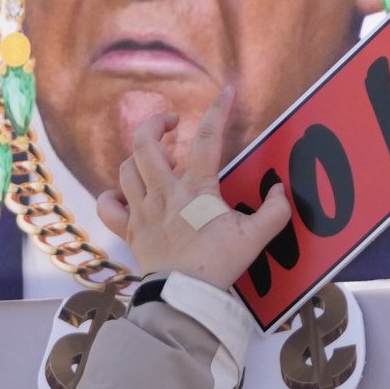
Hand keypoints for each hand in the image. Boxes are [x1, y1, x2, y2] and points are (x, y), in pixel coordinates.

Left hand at [96, 88, 289, 288]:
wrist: (186, 296)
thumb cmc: (220, 265)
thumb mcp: (255, 237)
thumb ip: (275, 211)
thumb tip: (281, 190)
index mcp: (197, 189)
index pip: (207, 138)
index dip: (217, 110)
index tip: (226, 92)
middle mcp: (164, 193)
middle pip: (144, 144)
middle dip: (155, 124)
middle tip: (171, 124)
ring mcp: (143, 211)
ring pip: (126, 169)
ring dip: (139, 157)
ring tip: (156, 158)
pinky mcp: (130, 230)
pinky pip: (108, 206)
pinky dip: (113, 195)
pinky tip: (127, 194)